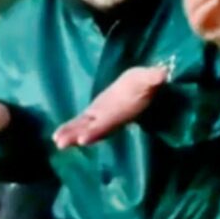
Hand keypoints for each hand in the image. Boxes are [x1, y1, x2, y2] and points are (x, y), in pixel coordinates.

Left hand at [53, 66, 167, 148]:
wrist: (142, 84)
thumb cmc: (147, 82)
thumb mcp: (149, 78)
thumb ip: (153, 78)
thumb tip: (163, 75)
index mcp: (120, 110)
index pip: (107, 123)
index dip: (96, 130)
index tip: (83, 139)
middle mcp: (109, 117)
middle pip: (92, 129)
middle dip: (78, 136)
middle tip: (61, 144)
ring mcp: (101, 116)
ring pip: (85, 127)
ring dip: (71, 134)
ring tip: (56, 141)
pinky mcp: (95, 113)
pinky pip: (82, 122)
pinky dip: (70, 127)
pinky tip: (56, 135)